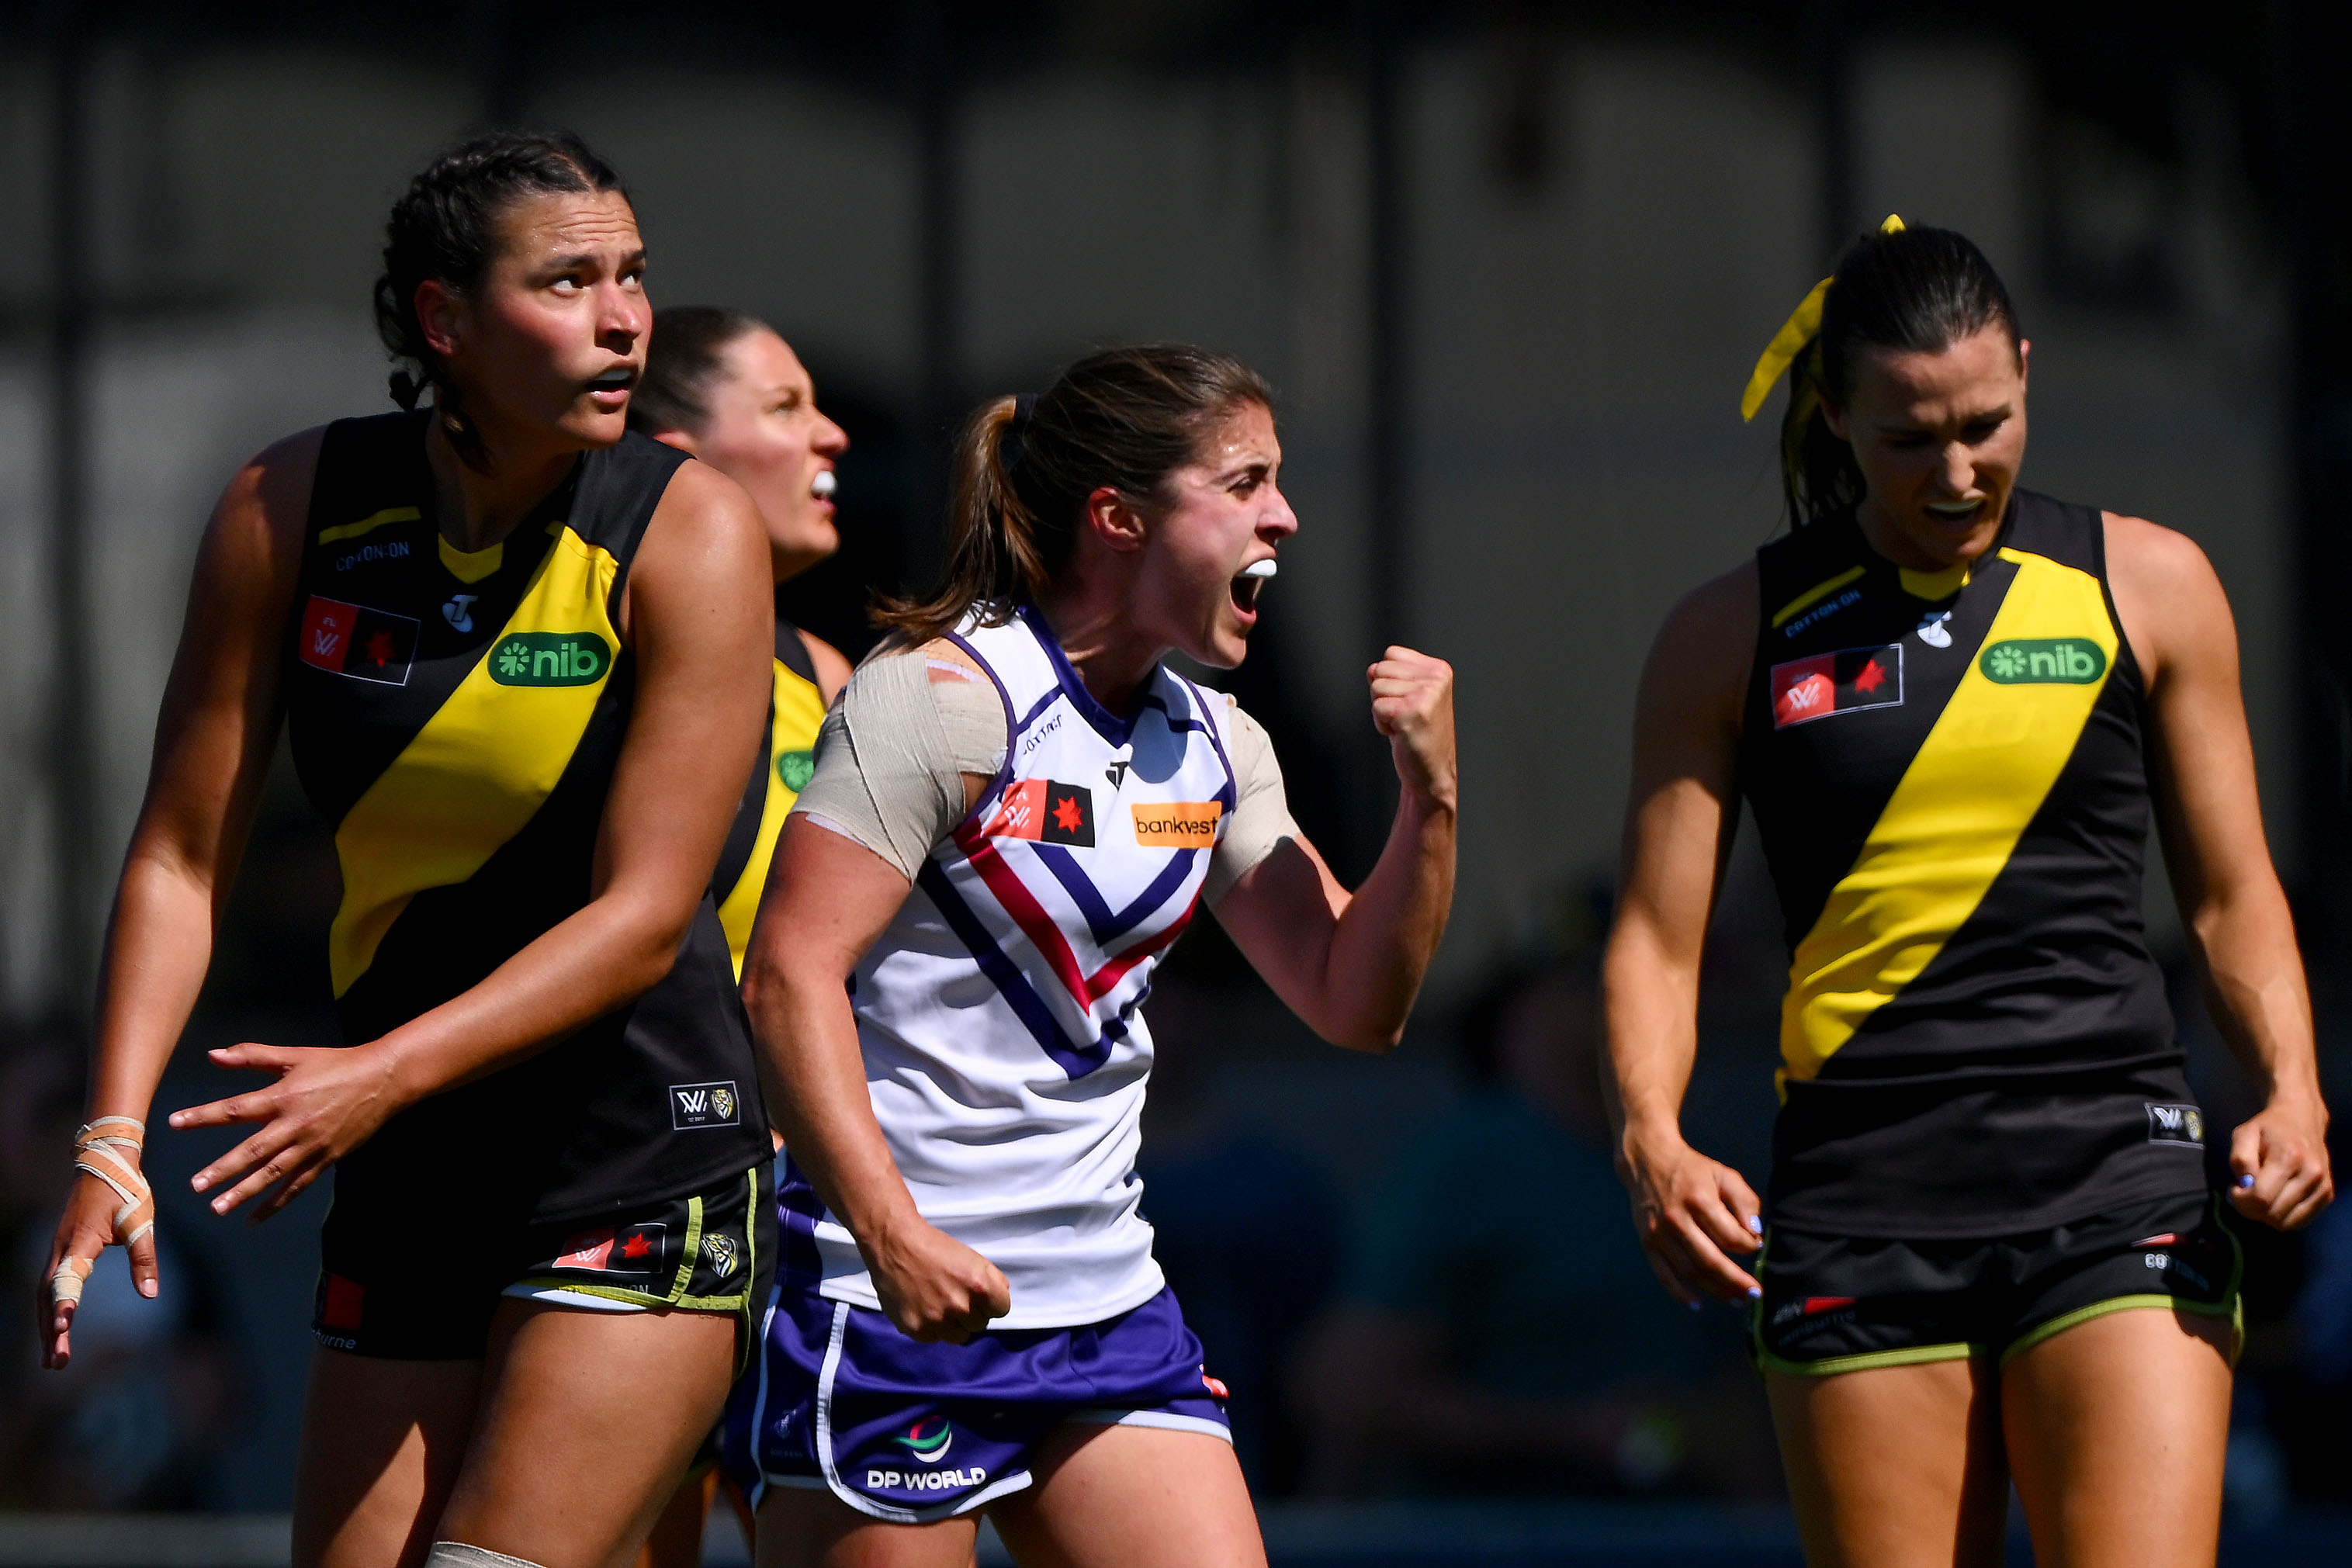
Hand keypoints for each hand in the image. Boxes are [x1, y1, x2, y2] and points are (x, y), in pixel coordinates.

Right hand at [38, 1165, 159, 1371]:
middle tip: (57, 1364)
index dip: (65, 1303)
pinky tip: (56, 1327)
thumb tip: (150, 1295)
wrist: (104, 1162)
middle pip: (49, 1297)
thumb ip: (144, 1257)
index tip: (64, 1327)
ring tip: (53, 1359)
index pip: (68, 1279)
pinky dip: (49, 1309)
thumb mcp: (141, 1221)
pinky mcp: (61, 1251)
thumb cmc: (125, 1190)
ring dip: (47, 1326)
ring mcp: (57, 1251)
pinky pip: (49, 1286)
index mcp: (80, 1242)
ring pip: (45, 1295)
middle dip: (51, 1331)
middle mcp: (61, 1250)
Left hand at [167, 1043, 406, 1221]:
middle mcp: (295, 1124)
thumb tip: (214, 1055)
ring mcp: (312, 1145)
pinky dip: (276, 1204)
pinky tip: (253, 1218)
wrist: (383, 1080)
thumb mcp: (294, 1056)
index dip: (204, 1116)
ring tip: (218, 1207)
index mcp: (283, 1096)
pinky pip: (297, 1186)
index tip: (175, 1123)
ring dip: (244, 1192)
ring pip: (273, 1174)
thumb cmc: (336, 1065)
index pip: (236, 1109)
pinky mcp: (326, 1159)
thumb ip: (253, 1056)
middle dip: (223, 1169)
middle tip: (196, 1185)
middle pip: (253, 1150)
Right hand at [861, 1212, 1010, 1343]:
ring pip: (959, 1336)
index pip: (1002, 1309)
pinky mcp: (917, 1330)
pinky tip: (923, 1307)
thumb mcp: (973, 1258)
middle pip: (980, 1324)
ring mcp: (938, 1320)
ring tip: (939, 1303)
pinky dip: (931, 1327)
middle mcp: (961, 1306)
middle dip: (971, 1312)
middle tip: (953, 1295)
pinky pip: (935, 1338)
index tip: (978, 1294)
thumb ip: (993, 1281)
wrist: (896, 1245)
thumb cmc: (937, 1248)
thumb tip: (999, 1300)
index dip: (991, 1301)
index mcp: (980, 1285)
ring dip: (953, 1324)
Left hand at [1368, 647, 1455, 808]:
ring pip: (1376, 687)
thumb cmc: (1420, 734)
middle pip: (1380, 669)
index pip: (1391, 654)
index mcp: (1439, 669)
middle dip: (1384, 695)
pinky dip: (1382, 724)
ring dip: (1383, 710)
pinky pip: (1377, 707)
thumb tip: (1372, 669)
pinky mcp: (1412, 712)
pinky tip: (1401, 733)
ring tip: (1404, 724)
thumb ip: (1393, 676)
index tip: (1407, 701)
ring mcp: (1426, 695)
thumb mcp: (1410, 696)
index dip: (1390, 679)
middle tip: (1405, 715)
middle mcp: (1436, 679)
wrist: (1431, 772)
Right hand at [1618, 1124, 1762, 1306]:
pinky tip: (1698, 1305)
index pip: (1730, 1236)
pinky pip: (1664, 1275)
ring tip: (1737, 1300)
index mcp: (1699, 1199)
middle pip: (1710, 1261)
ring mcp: (1658, 1233)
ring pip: (1690, 1272)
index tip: (1757, 1247)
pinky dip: (1680, 1294)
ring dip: (1716, 1291)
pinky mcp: (1647, 1242)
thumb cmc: (1692, 1169)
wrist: (1648, 1160)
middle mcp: (1676, 1219)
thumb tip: (1755, 1233)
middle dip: (1737, 1281)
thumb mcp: (1724, 1175)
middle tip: (1755, 1293)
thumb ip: (1745, 1201)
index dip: (1749, 1246)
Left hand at [2229, 1097, 2331, 1230]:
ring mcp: (2322, 1187)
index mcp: (2288, 1157)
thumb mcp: (2244, 1134)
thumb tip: (2245, 1187)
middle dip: (2251, 1210)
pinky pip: (2300, 1221)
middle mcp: (2310, 1174)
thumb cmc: (2268, 1127)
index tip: (2234, 1189)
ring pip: (2287, 1223)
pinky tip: (2274, 1200)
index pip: (2262, 1198)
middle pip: (2274, 1214)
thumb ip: (2240, 1160)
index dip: (2241, 1201)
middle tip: (2244, 1195)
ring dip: (2266, 1217)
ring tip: (2259, 1197)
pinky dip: (2283, 1217)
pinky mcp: (2327, 1195)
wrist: (2302, 1119)